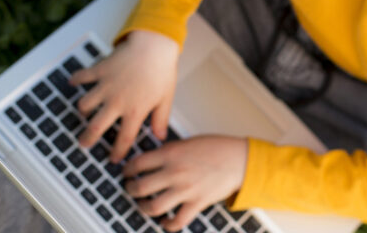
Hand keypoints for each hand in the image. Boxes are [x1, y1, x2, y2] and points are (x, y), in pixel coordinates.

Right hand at [68, 29, 179, 161]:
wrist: (154, 45)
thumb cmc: (162, 70)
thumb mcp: (166, 99)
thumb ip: (161, 120)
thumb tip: (160, 137)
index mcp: (135, 111)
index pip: (124, 139)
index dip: (118, 152)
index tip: (114, 158)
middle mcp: (117, 102)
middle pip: (95, 128)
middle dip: (87, 139)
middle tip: (84, 143)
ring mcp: (106, 86)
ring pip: (84, 105)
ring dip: (83, 110)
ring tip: (84, 112)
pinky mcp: (100, 70)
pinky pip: (82, 77)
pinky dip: (76, 79)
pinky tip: (74, 82)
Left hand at [123, 135, 247, 231]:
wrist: (239, 159)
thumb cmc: (218, 148)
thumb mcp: (188, 142)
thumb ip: (170, 151)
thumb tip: (154, 160)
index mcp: (171, 153)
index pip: (138, 163)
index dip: (127, 170)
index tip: (126, 172)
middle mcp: (174, 172)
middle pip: (140, 187)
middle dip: (131, 190)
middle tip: (131, 189)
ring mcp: (185, 189)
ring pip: (153, 207)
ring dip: (144, 208)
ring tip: (144, 206)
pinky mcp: (196, 203)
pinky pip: (176, 221)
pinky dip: (168, 225)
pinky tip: (165, 223)